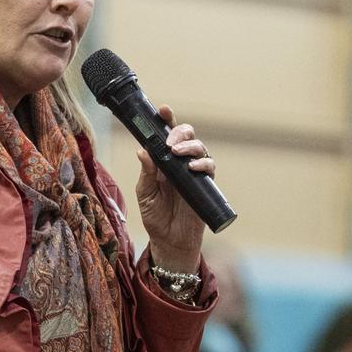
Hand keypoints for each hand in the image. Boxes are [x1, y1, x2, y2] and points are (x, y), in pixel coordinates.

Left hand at [136, 105, 214, 271]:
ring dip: (190, 146)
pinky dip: (202, 164)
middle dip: (180, 132)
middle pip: (186, 136)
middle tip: (170, 142)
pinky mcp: (205, 185)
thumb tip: (142, 150)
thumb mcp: (144, 195)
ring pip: (199, 148)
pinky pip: (209, 168)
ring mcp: (193, 173)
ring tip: (178, 153)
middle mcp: (179, 163)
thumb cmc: (155, 217)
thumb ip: (146, 173)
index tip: (163, 110)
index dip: (166, 121)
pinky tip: (192, 167)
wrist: (169, 241)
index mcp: (162, 162)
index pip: (165, 136)